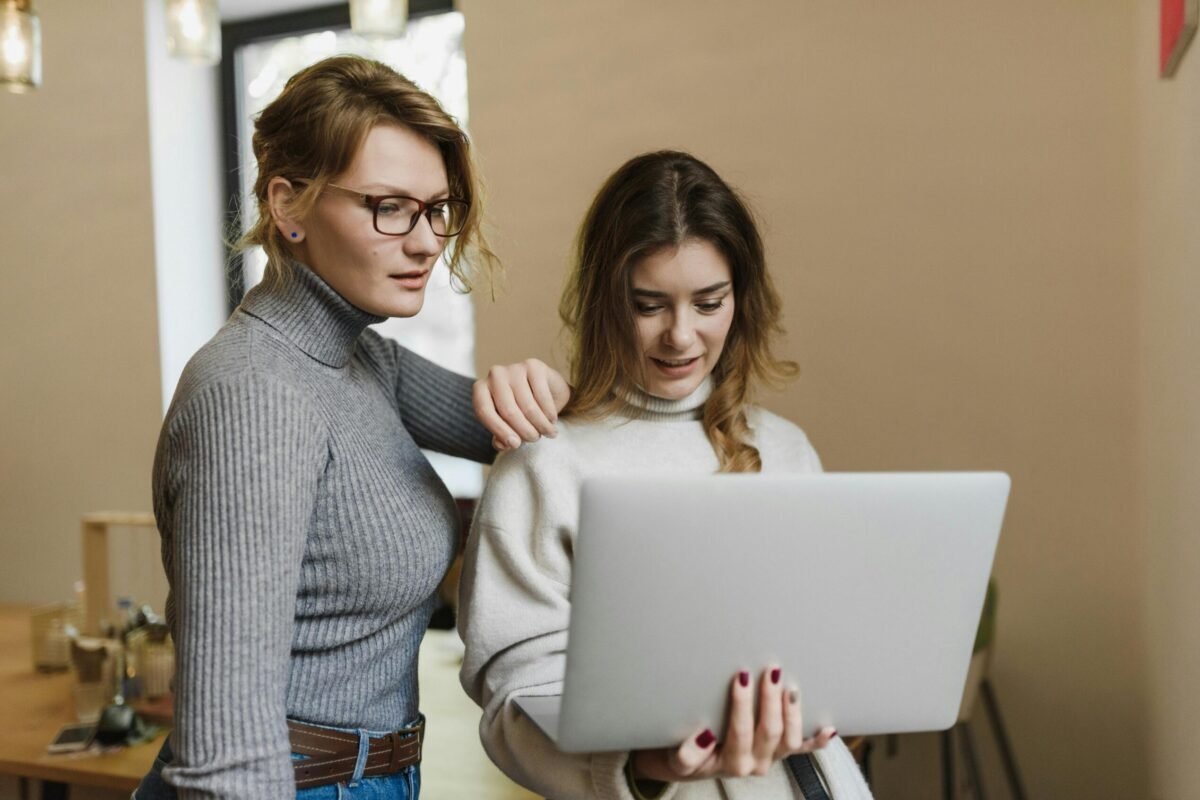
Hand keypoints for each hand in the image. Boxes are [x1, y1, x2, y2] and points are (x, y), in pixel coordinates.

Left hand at [472, 359, 570, 449]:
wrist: (547, 392)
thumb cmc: (521, 412)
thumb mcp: (508, 427)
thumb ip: (501, 438)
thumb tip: (503, 444)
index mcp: (481, 389)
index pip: (484, 411)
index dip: (499, 430)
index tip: (515, 445)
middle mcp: (495, 375)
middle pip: (508, 410)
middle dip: (524, 430)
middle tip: (535, 439)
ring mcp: (514, 368)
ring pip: (527, 406)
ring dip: (540, 425)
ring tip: (548, 433)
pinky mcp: (534, 366)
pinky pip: (542, 397)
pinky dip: (549, 413)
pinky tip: (552, 420)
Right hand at [630, 666, 835, 782]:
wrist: (689, 765)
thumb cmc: (682, 752)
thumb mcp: (677, 757)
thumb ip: (688, 753)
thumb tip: (704, 736)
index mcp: (732, 761)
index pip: (741, 730)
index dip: (743, 703)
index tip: (742, 676)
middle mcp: (755, 763)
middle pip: (769, 730)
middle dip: (770, 699)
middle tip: (770, 670)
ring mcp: (770, 758)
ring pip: (789, 738)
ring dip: (792, 711)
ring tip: (790, 685)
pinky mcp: (779, 753)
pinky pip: (802, 749)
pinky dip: (816, 740)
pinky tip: (828, 728)